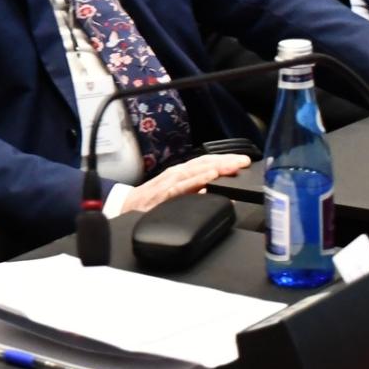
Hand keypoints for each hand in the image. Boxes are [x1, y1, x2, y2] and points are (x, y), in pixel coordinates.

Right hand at [114, 153, 250, 214]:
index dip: (225, 160)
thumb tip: (213, 191)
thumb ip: (193, 192)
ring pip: (196, 171)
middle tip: (244, 161)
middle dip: (225, 161)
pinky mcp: (163, 195)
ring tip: (232, 166)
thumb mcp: (175, 194)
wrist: (123, 207)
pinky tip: (210, 178)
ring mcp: (169, 183)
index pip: (206, 162)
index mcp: (180, 174)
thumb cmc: (148, 202)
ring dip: (215, 167)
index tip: (244, 161)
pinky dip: (197, 180)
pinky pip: (183, 186)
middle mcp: (176, 174)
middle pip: (204, 163)